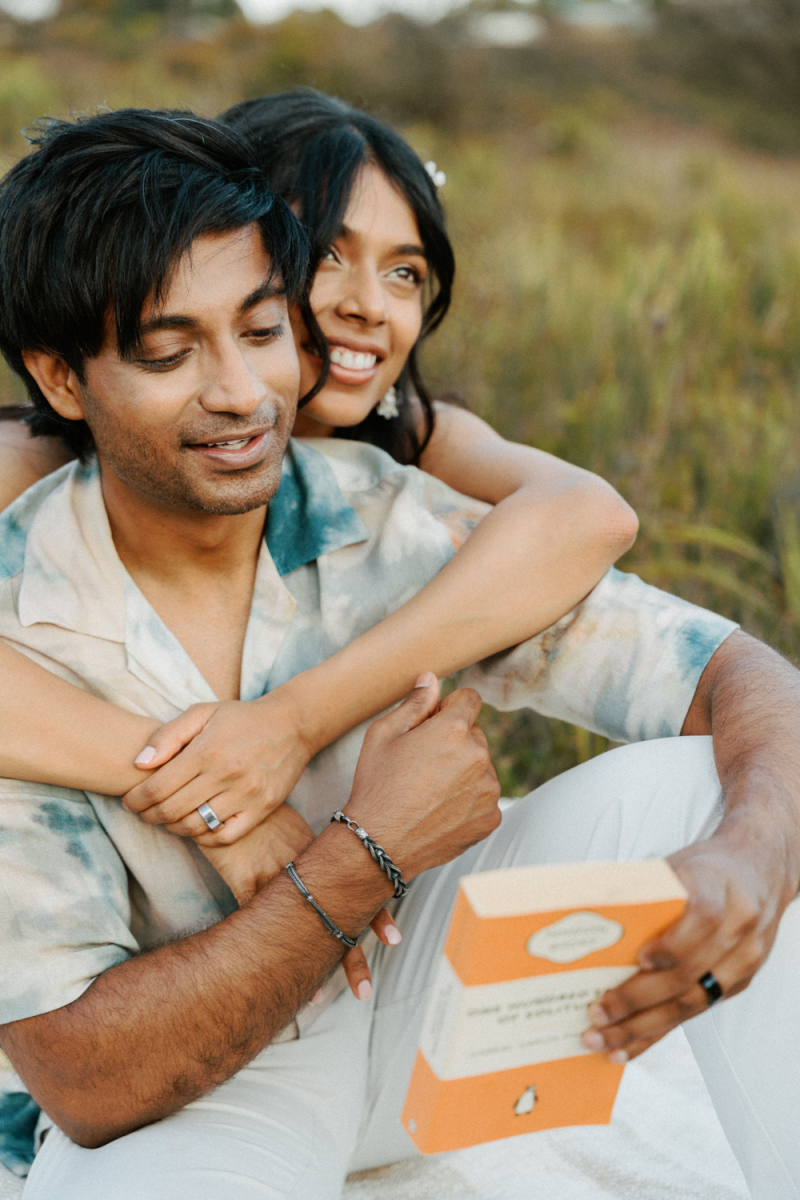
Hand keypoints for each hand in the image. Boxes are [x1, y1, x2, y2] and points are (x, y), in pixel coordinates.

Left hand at [122, 689, 314, 845]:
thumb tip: (139, 763)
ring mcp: (245, 795)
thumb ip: (168, 736)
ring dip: (173, 827)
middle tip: (144, 813)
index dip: (137, 799)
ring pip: (195, 826)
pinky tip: (197, 826)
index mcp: (206, 750)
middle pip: (172, 810)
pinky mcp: (262, 809)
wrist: (292, 724)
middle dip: (149, 815)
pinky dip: (205, 837)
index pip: (158, 787)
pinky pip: (225, 835)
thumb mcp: (202, 713)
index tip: (129, 802)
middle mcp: (225, 775)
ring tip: (167, 819)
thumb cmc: (241, 718)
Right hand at [201, 801, 400, 1001]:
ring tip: (319, 1000)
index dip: (376, 917)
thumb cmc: (273, 805)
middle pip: (334, 917)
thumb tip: (367, 855)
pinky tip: (267, 977)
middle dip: (350, 955)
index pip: (358, 890)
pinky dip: (261, 947)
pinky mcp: (244, 879)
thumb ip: (334, 838)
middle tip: (366, 991)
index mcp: (324, 855)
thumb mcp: (308, 822)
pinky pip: (254, 919)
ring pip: (298, 927)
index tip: (394, 940)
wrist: (238, 783)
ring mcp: (274, 877)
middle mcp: (305, 869)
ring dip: (309, 962)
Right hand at [344, 673, 501, 880]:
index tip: (432, 725)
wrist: (379, 843)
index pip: (470, 699)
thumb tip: (432, 678)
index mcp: (454, 729)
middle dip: (455, 742)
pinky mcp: (490, 817)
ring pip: (481, 767)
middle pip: (475, 734)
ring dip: (463, 771)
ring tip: (429, 790)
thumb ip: (414, 703)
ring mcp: (488, 790)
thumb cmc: (376, 785)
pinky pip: (484, 797)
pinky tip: (440, 809)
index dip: (448, 708)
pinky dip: (468, 800)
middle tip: (423, 764)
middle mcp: (478, 756)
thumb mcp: (383, 735)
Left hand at [581, 819, 797, 1062]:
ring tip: (604, 1040)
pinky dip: (661, 1032)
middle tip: (598, 1013)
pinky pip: (697, 1012)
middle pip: (689, 973)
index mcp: (719, 889)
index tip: (638, 960)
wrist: (760, 869)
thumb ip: (648, 892)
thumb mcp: (678, 866)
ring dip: (644, 1028)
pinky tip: (630, 1046)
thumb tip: (591, 919)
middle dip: (639, 999)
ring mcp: (743, 960)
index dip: (671, 943)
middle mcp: (738, 928)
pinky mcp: (740, 982)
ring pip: (693, 1003)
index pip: (701, 919)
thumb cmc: (708, 867)